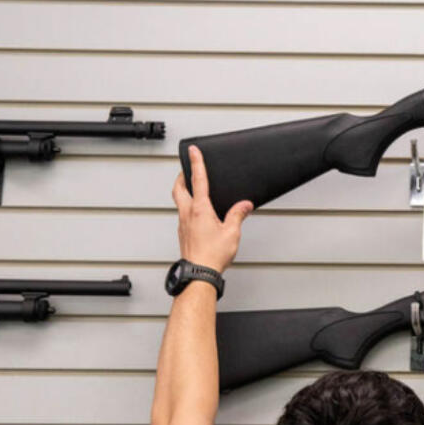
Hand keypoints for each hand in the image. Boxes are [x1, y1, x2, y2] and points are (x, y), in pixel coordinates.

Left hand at [171, 145, 252, 272]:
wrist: (199, 273)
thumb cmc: (212, 256)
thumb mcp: (231, 232)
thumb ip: (237, 215)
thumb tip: (244, 205)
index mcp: (200, 209)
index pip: (197, 179)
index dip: (196, 162)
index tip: (194, 151)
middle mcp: (187, 214)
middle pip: (179, 188)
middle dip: (182, 176)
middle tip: (188, 169)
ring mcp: (182, 224)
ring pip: (179, 200)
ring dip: (184, 191)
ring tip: (193, 189)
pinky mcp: (183, 233)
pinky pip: (183, 214)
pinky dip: (188, 207)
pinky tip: (197, 213)